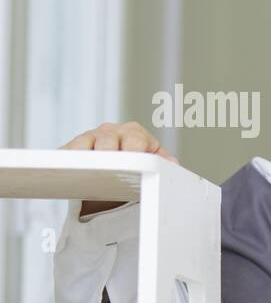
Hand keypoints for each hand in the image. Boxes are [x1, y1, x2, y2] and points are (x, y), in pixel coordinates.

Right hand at [61, 122, 177, 215]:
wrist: (118, 166)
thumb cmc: (139, 162)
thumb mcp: (154, 161)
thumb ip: (165, 162)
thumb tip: (173, 164)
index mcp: (135, 133)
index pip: (135, 141)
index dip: (135, 154)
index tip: (135, 166)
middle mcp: (111, 131)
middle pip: (107, 142)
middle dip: (109, 156)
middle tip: (110, 171)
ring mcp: (89, 138)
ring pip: (84, 145)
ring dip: (85, 158)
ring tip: (88, 170)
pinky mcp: (71, 148)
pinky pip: (65, 153)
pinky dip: (65, 160)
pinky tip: (66, 169)